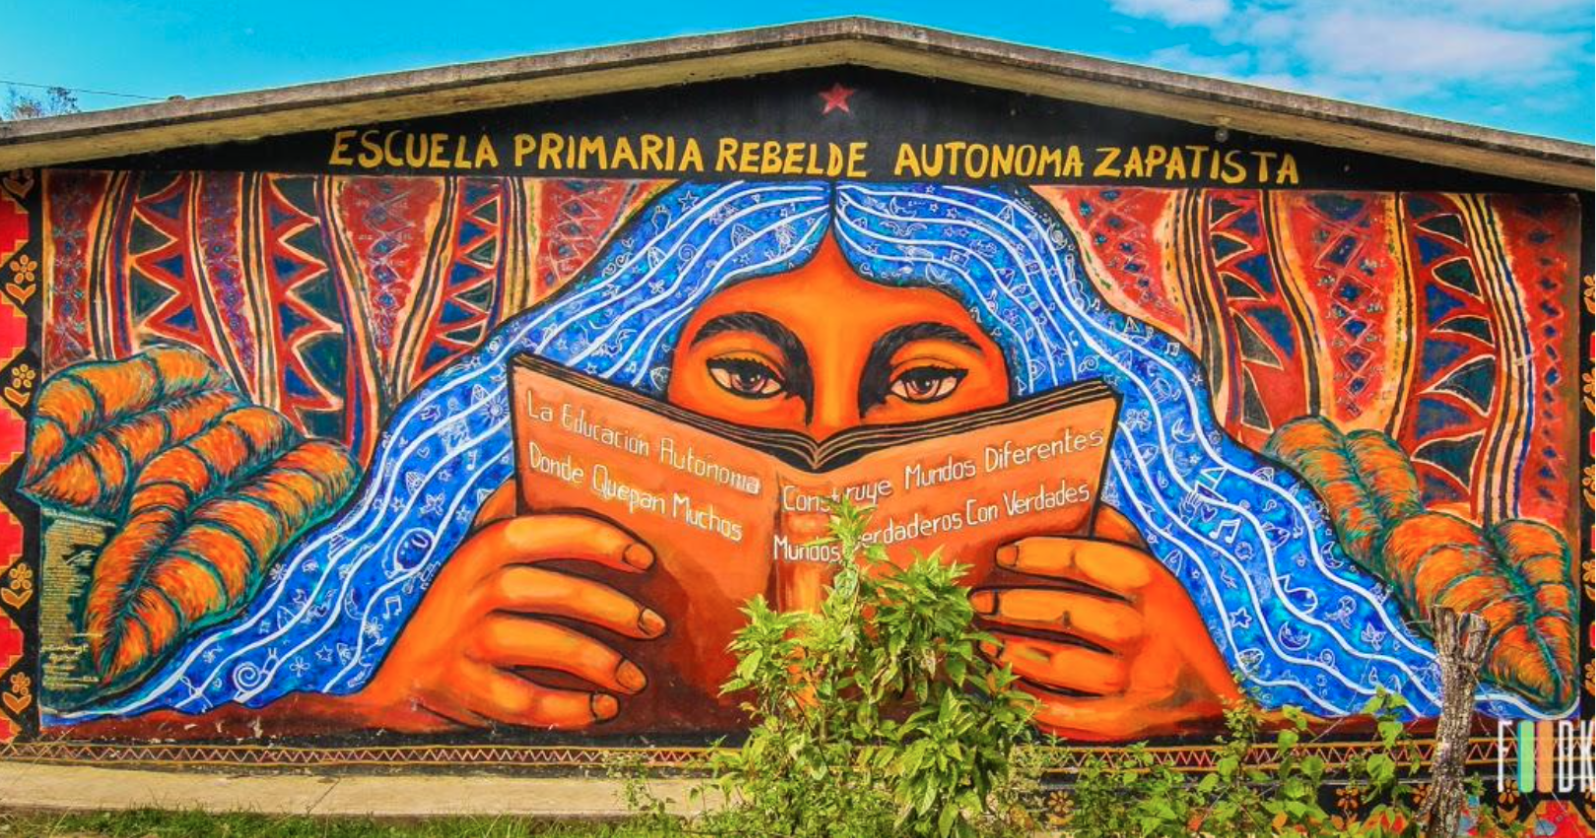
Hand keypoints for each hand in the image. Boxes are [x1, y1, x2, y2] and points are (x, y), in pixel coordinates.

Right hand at [349, 509, 664, 731]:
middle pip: (546, 590)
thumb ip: (499, 518)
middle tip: (654, 624)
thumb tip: (524, 472)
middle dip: (608, 606)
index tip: (642, 556)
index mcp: (475, 553)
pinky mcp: (456, 689)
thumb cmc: (450, 608)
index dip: (590, 538)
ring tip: (634, 678)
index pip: (534, 532)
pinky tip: (600, 710)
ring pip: (535, 645)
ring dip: (594, 661)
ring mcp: (456, 642)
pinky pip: (519, 701)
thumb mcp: (469, 559)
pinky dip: (564, 709)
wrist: (385, 674)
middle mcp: (463, 592)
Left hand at [972, 510, 1239, 741]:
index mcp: (1154, 586)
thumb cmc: (1169, 626)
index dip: (1037, 553)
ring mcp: (1136, 680)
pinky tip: (1002, 682)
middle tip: (977, 601)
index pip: (1086, 558)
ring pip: (1059, 662)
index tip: (1002, 554)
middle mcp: (1146, 631)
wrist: (1212, 700)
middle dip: (1012, 604)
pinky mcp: (1123, 722)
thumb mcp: (1158, 576)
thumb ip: (1120, 539)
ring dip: (1011, 649)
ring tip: (981, 639)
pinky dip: (1027, 697)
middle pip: (1067, 611)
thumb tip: (1079, 500)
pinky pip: (1063, 710)